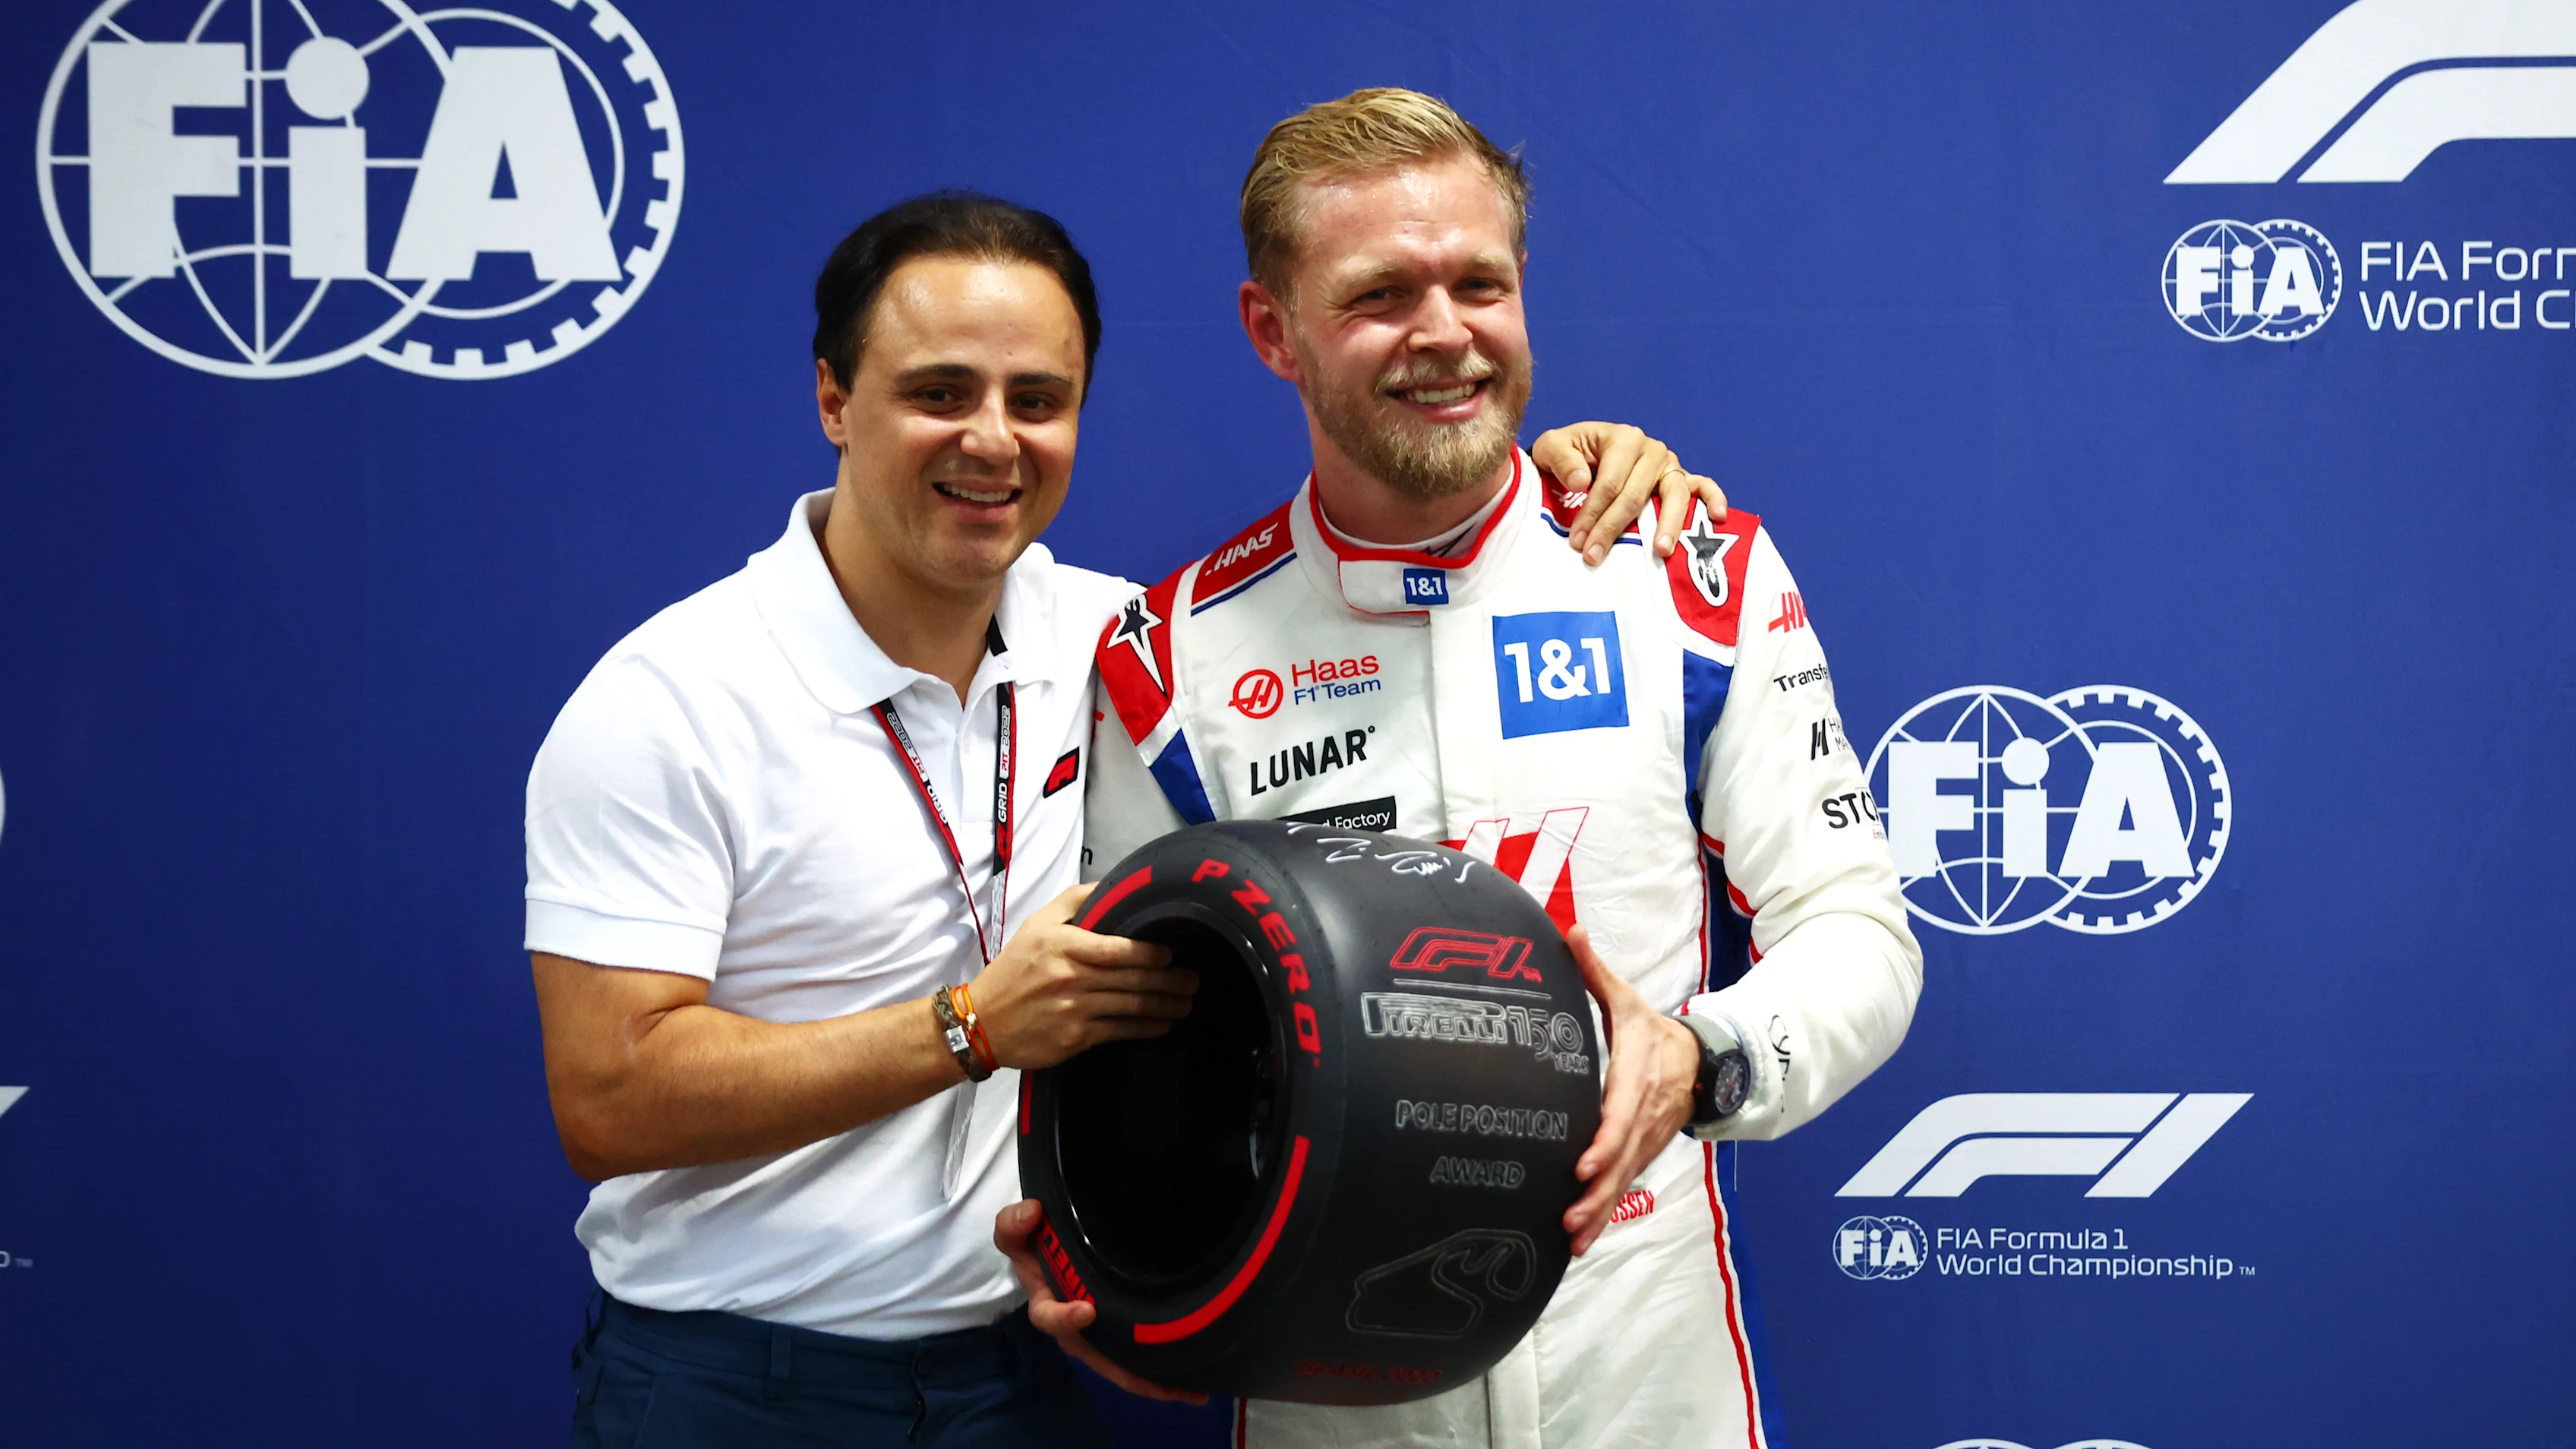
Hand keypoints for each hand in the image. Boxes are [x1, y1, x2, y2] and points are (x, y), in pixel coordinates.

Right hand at [968, 883, 1193, 1071]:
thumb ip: (1074, 900)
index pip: (1116, 949)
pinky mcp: (1075, 1038)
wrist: (981, 1021)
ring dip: (1165, 1005)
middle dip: (1168, 980)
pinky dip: (1145, 1028)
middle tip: (1192, 979)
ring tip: (1185, 1001)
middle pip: (1131, 978)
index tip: (1170, 954)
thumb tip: (1110, 884)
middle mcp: (1070, 978)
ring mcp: (1074, 1010)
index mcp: (1062, 946)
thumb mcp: (1036, 924)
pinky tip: (1162, 1023)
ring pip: (1131, 1006)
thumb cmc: (1013, 970)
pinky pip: (1119, 1032)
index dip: (1149, 953)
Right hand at [995, 1199, 1208, 1404]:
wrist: (1050, 1243)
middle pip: (1100, 1357)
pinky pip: (1133, 1358)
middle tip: (1166, 1385)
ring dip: (1151, 1380)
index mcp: (1048, 1304)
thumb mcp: (1019, 1231)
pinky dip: (1158, 1374)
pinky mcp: (1116, 1332)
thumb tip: (1032, 1213)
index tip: (1087, 1310)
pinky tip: (1191, 1383)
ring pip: (1120, 1365)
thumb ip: (1015, 1222)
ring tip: (1190, 1391)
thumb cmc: (1036, 1242)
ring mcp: (1096, 1333)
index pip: (1049, 1317)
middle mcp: (1073, 1328)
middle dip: (1127, 1372)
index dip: (1064, 1318)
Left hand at [1528, 422, 1727, 566]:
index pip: (1610, 482)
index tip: (1579, 542)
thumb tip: (1581, 481)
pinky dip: (1714, 499)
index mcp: (1623, 437)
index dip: (1593, 513)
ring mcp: (1669, 465)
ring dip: (1668, 523)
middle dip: (1614, 528)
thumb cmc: (1567, 454)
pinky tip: (1718, 517)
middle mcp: (1651, 449)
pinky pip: (1703, 486)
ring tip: (1660, 551)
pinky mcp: (1681, 478)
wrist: (1580, 453)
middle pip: (1637, 494)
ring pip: (1674, 494)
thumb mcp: (1551, 447)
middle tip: (1595, 556)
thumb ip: (1561, 459)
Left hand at [1563, 924, 1700, 1255]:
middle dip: (1598, 1190)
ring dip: (1600, 1211)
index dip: (1605, 1141)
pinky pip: (1625, 1187)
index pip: (1622, 1115)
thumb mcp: (1627, 1001)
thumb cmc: (1651, 1032)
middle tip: (1571, 1214)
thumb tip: (1569, 931)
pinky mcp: (1643, 1154)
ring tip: (1573, 1236)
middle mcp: (1644, 1116)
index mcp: (1638, 1079)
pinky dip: (1606, 1215)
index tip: (1584, 1164)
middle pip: (1622, 1158)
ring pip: (1624, 1179)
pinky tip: (1581, 1241)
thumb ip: (1594, 972)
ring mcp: (1646, 1140)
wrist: (1702, 1061)